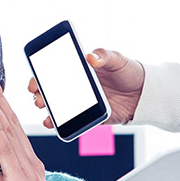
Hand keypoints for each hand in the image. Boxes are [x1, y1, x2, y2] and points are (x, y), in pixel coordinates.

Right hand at [28, 48, 144, 127]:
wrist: (144, 94)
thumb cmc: (129, 72)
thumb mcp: (117, 60)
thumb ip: (104, 56)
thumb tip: (91, 56)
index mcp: (78, 70)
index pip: (53, 72)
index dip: (40, 76)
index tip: (35, 80)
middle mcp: (76, 88)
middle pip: (50, 92)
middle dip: (40, 94)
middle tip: (39, 96)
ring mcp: (80, 103)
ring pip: (56, 108)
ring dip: (47, 109)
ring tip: (44, 108)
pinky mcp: (88, 117)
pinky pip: (70, 122)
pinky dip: (59, 124)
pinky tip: (52, 123)